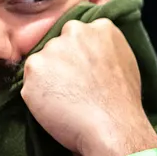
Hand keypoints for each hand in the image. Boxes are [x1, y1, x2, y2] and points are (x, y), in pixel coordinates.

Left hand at [21, 18, 156, 155]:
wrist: (113, 127)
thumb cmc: (122, 102)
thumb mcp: (125, 62)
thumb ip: (104, 50)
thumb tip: (93, 53)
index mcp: (101, 28)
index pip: (80, 34)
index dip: (81, 54)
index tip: (85, 70)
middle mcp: (74, 31)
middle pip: (59, 44)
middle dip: (63, 62)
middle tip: (76, 86)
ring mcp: (52, 48)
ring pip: (43, 63)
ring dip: (49, 78)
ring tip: (68, 100)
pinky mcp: (33, 68)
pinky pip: (31, 82)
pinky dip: (39, 95)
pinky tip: (58, 107)